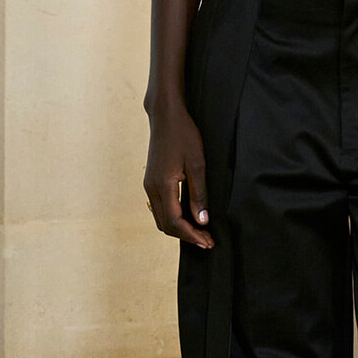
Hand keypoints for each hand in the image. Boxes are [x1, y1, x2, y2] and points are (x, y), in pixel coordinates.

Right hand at [144, 103, 212, 247]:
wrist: (165, 116)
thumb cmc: (183, 135)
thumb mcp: (197, 164)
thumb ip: (199, 194)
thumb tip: (202, 220)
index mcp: (163, 186)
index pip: (175, 222)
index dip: (192, 235)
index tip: (208, 241)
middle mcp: (151, 189)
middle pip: (166, 225)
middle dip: (186, 236)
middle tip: (206, 240)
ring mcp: (149, 185)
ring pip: (161, 219)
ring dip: (179, 228)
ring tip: (199, 231)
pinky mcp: (151, 181)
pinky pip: (160, 208)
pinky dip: (173, 218)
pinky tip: (188, 217)